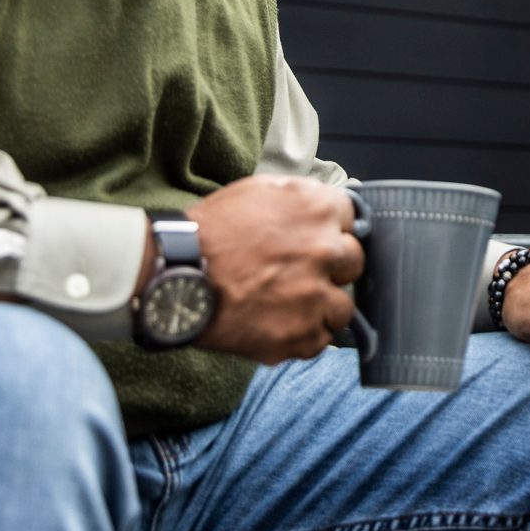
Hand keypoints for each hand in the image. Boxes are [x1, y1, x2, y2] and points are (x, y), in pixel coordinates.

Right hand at [183, 176, 363, 363]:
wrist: (175, 275)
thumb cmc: (211, 230)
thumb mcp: (259, 190)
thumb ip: (302, 197)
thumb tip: (328, 208)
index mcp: (319, 209)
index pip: (353, 221)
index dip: (332, 232)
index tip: (316, 241)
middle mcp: (327, 250)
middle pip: (353, 263)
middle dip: (332, 268)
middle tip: (300, 273)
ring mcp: (316, 296)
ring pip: (343, 307)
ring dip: (322, 307)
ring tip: (288, 304)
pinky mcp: (301, 335)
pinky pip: (320, 340)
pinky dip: (302, 335)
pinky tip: (276, 323)